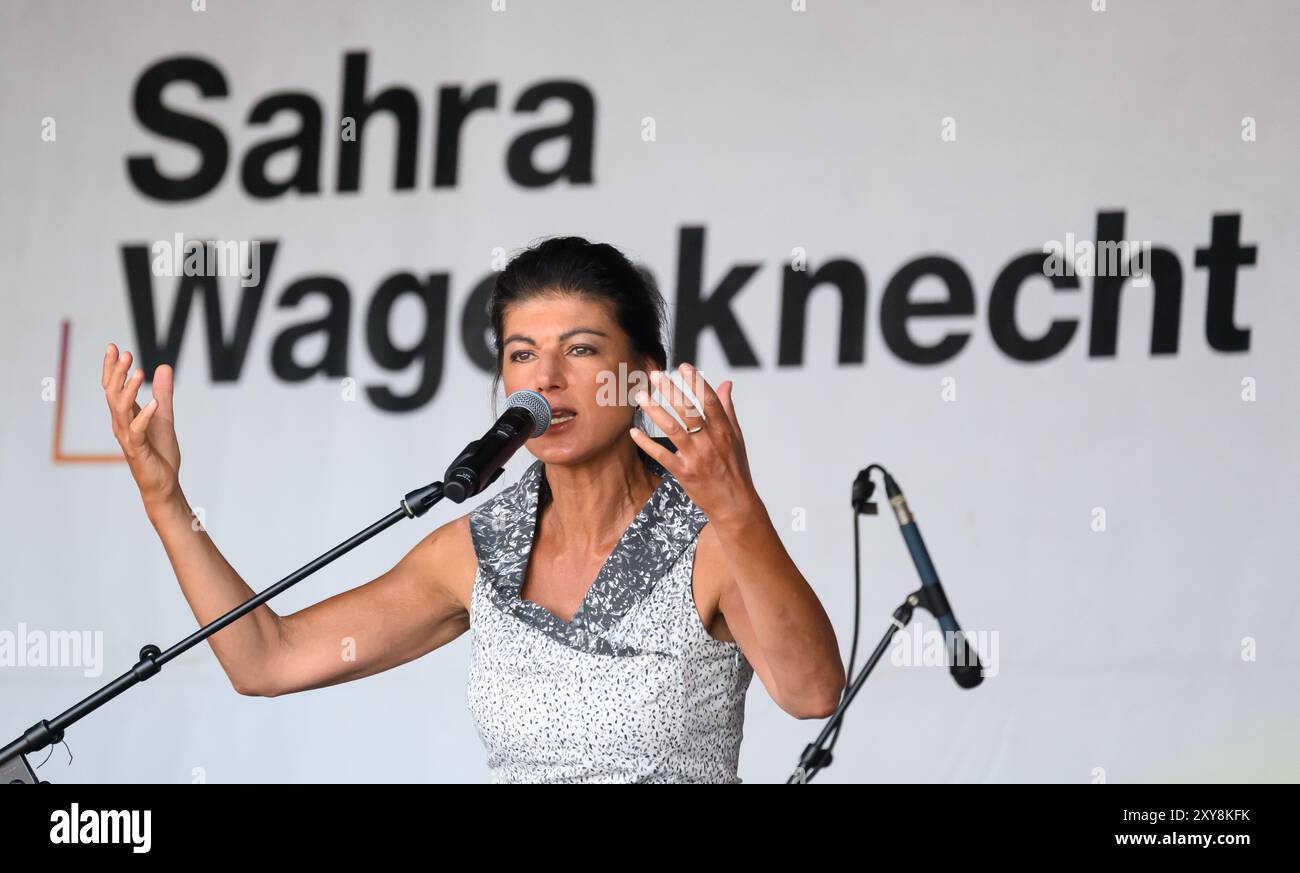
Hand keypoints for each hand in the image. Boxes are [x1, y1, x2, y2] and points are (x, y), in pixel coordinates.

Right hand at [102, 343, 181, 512]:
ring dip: (129, 390)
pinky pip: (137, 430)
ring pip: (121, 409)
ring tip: (138, 372)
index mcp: (125, 415)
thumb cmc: (159, 451)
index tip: (113, 346)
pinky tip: (154, 404)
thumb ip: (163, 392)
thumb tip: (164, 366)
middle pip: (112, 393)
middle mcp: (121, 423)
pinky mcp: (137, 449)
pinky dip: (145, 416)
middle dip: (117, 372)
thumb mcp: (164, 416)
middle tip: (126, 353)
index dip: (112, 367)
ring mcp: (127, 436)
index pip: (113, 387)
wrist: (163, 482)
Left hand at [628, 362, 760, 525]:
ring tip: (641, 396)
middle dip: (671, 390)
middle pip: (688, 411)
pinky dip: (647, 443)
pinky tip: (634, 432)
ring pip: (672, 429)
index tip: (683, 366)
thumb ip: (727, 409)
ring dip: (655, 411)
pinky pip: (662, 455)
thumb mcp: (736, 437)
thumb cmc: (735, 468)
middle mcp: (710, 442)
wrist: (734, 504)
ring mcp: (696, 458)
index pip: (710, 400)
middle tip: (655, 374)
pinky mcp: (684, 473)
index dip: (697, 382)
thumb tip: (726, 383)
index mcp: (724, 431)